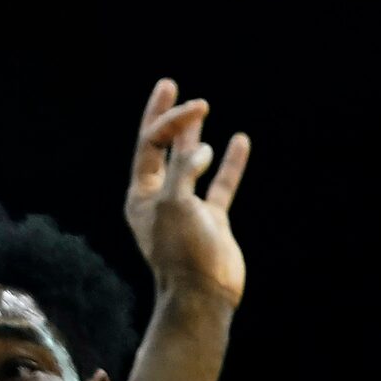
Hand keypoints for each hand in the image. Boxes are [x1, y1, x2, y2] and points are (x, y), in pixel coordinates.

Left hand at [125, 78, 248, 305]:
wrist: (204, 295)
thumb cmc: (182, 253)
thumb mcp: (175, 206)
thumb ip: (182, 172)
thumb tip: (197, 147)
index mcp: (141, 193)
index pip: (150, 144)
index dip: (170, 122)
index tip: (194, 109)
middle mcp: (160, 196)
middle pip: (160, 147)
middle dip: (166, 117)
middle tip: (169, 85)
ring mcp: (187, 207)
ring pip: (190, 162)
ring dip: (194, 135)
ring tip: (201, 107)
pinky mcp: (212, 219)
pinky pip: (222, 184)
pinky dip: (231, 163)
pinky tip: (239, 141)